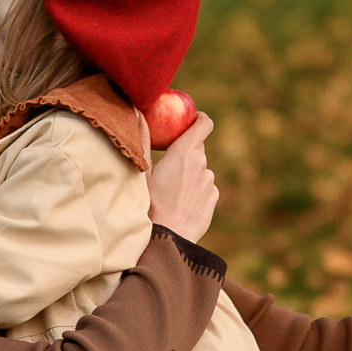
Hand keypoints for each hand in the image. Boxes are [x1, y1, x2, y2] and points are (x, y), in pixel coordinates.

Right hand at [149, 111, 220, 245]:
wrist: (168, 238)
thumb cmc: (150, 203)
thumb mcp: (142, 171)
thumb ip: (142, 139)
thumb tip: (138, 112)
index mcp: (184, 152)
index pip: (204, 124)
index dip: (199, 118)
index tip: (192, 118)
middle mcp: (201, 163)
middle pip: (198, 147)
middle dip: (186, 150)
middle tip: (169, 160)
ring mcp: (209, 181)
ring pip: (200, 168)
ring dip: (190, 171)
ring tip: (171, 189)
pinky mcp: (213, 197)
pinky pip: (205, 185)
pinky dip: (195, 188)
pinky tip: (181, 201)